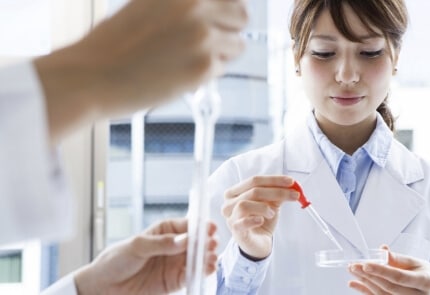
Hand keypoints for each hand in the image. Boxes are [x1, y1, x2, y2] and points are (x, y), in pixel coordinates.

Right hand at [36, 0, 247, 142]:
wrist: (92, 76)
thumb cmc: (113, 44)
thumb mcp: (147, 5)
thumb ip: (181, 5)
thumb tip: (214, 8)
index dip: (228, 7)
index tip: (224, 17)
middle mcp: (196, 5)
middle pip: (242, 16)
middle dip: (230, 30)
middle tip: (209, 42)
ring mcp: (203, 36)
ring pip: (237, 46)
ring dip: (220, 54)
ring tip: (188, 59)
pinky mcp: (204, 66)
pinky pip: (223, 68)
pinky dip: (207, 74)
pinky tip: (180, 73)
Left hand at [74, 218, 217, 294]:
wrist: (103, 287)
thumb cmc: (115, 260)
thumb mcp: (137, 246)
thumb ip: (161, 243)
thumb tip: (185, 239)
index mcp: (165, 231)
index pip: (187, 225)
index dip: (200, 226)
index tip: (209, 228)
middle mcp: (174, 246)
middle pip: (197, 241)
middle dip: (207, 241)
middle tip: (211, 244)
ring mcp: (175, 263)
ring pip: (198, 258)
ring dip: (208, 256)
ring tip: (211, 257)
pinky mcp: (175, 281)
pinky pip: (193, 275)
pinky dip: (202, 272)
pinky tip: (208, 268)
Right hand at [221, 175, 299, 258]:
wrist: (258, 244)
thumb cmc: (261, 221)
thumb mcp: (270, 204)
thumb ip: (277, 194)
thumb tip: (291, 185)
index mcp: (235, 192)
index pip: (254, 180)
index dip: (274, 180)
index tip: (291, 182)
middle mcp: (229, 203)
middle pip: (253, 191)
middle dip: (276, 192)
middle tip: (294, 195)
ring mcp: (230, 217)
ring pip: (244, 204)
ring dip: (263, 207)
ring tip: (272, 214)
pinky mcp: (235, 230)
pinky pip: (242, 222)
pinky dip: (253, 220)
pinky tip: (261, 220)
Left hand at [348, 245, 429, 294]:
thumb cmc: (423, 273)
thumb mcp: (415, 262)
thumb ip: (398, 258)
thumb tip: (382, 250)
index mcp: (424, 281)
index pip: (399, 277)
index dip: (381, 271)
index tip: (365, 265)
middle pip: (389, 287)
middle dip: (369, 276)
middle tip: (354, 266)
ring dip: (365, 283)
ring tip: (353, 272)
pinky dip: (365, 291)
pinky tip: (354, 283)